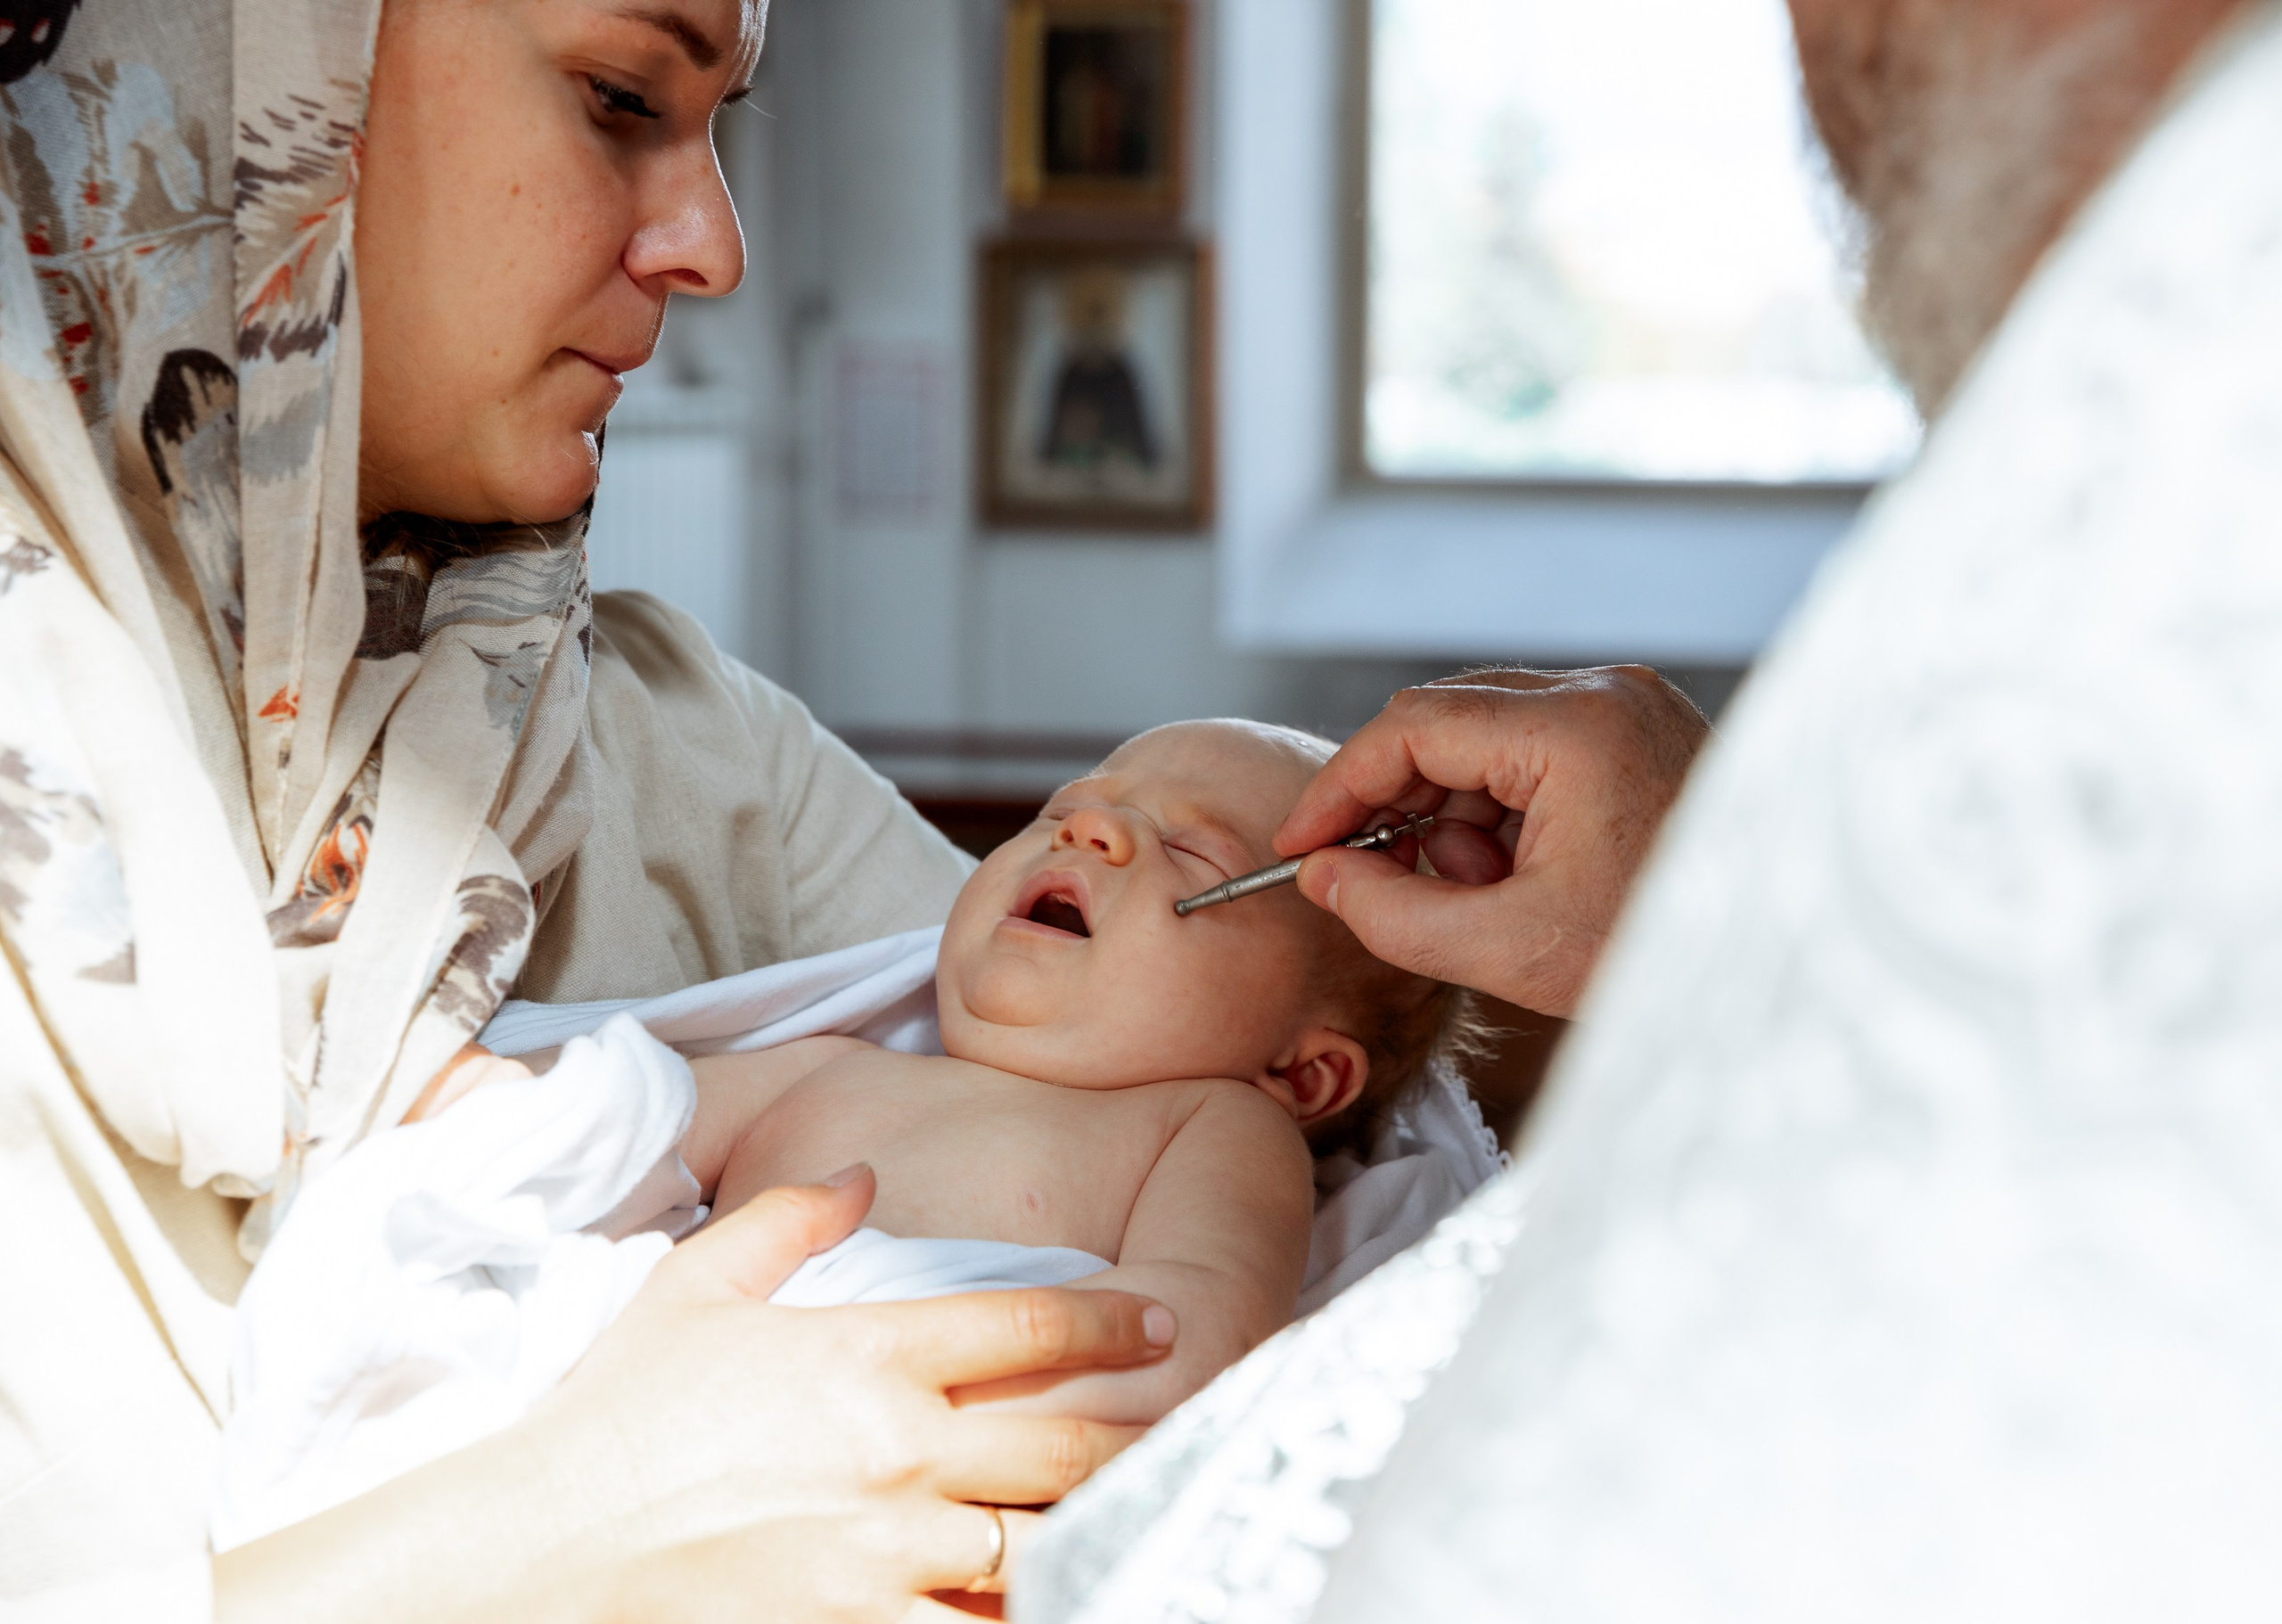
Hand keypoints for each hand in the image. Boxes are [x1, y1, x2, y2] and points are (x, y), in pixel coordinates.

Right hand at [217, 1167, 1173, 1623]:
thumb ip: (789, 1218)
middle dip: (1141, 1439)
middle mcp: (899, 1455)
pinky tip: (1066, 1598)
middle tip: (1193, 1433)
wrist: (540, 1549)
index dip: (1112, 1320)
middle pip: (1070, 1443)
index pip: (1027, 1322)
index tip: (1163, 1323)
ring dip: (1101, 1538)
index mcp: (869, 1357)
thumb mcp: (696, 1286)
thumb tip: (863, 1171)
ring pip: (1047, 1551)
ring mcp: (888, 1557)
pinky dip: (1022, 1616)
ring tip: (1148, 1528)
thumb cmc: (619, 1415)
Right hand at [1275, 668, 1707, 1016]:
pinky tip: (1523, 875)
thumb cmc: (1668, 955)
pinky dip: (1504, 809)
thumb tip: (1323, 876)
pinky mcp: (1640, 728)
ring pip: (1485, 735)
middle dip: (1399, 804)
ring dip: (1455, 813)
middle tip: (1371, 877)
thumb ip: (1395, 912)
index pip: (1411, 729)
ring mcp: (1628, 704)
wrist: (1788, 966)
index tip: (1301, 847)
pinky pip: (1535, 749)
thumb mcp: (1511, 948)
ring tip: (1485, 894)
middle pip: (1445, 721)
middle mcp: (1604, 692)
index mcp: (1575, 729)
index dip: (1340, 789)